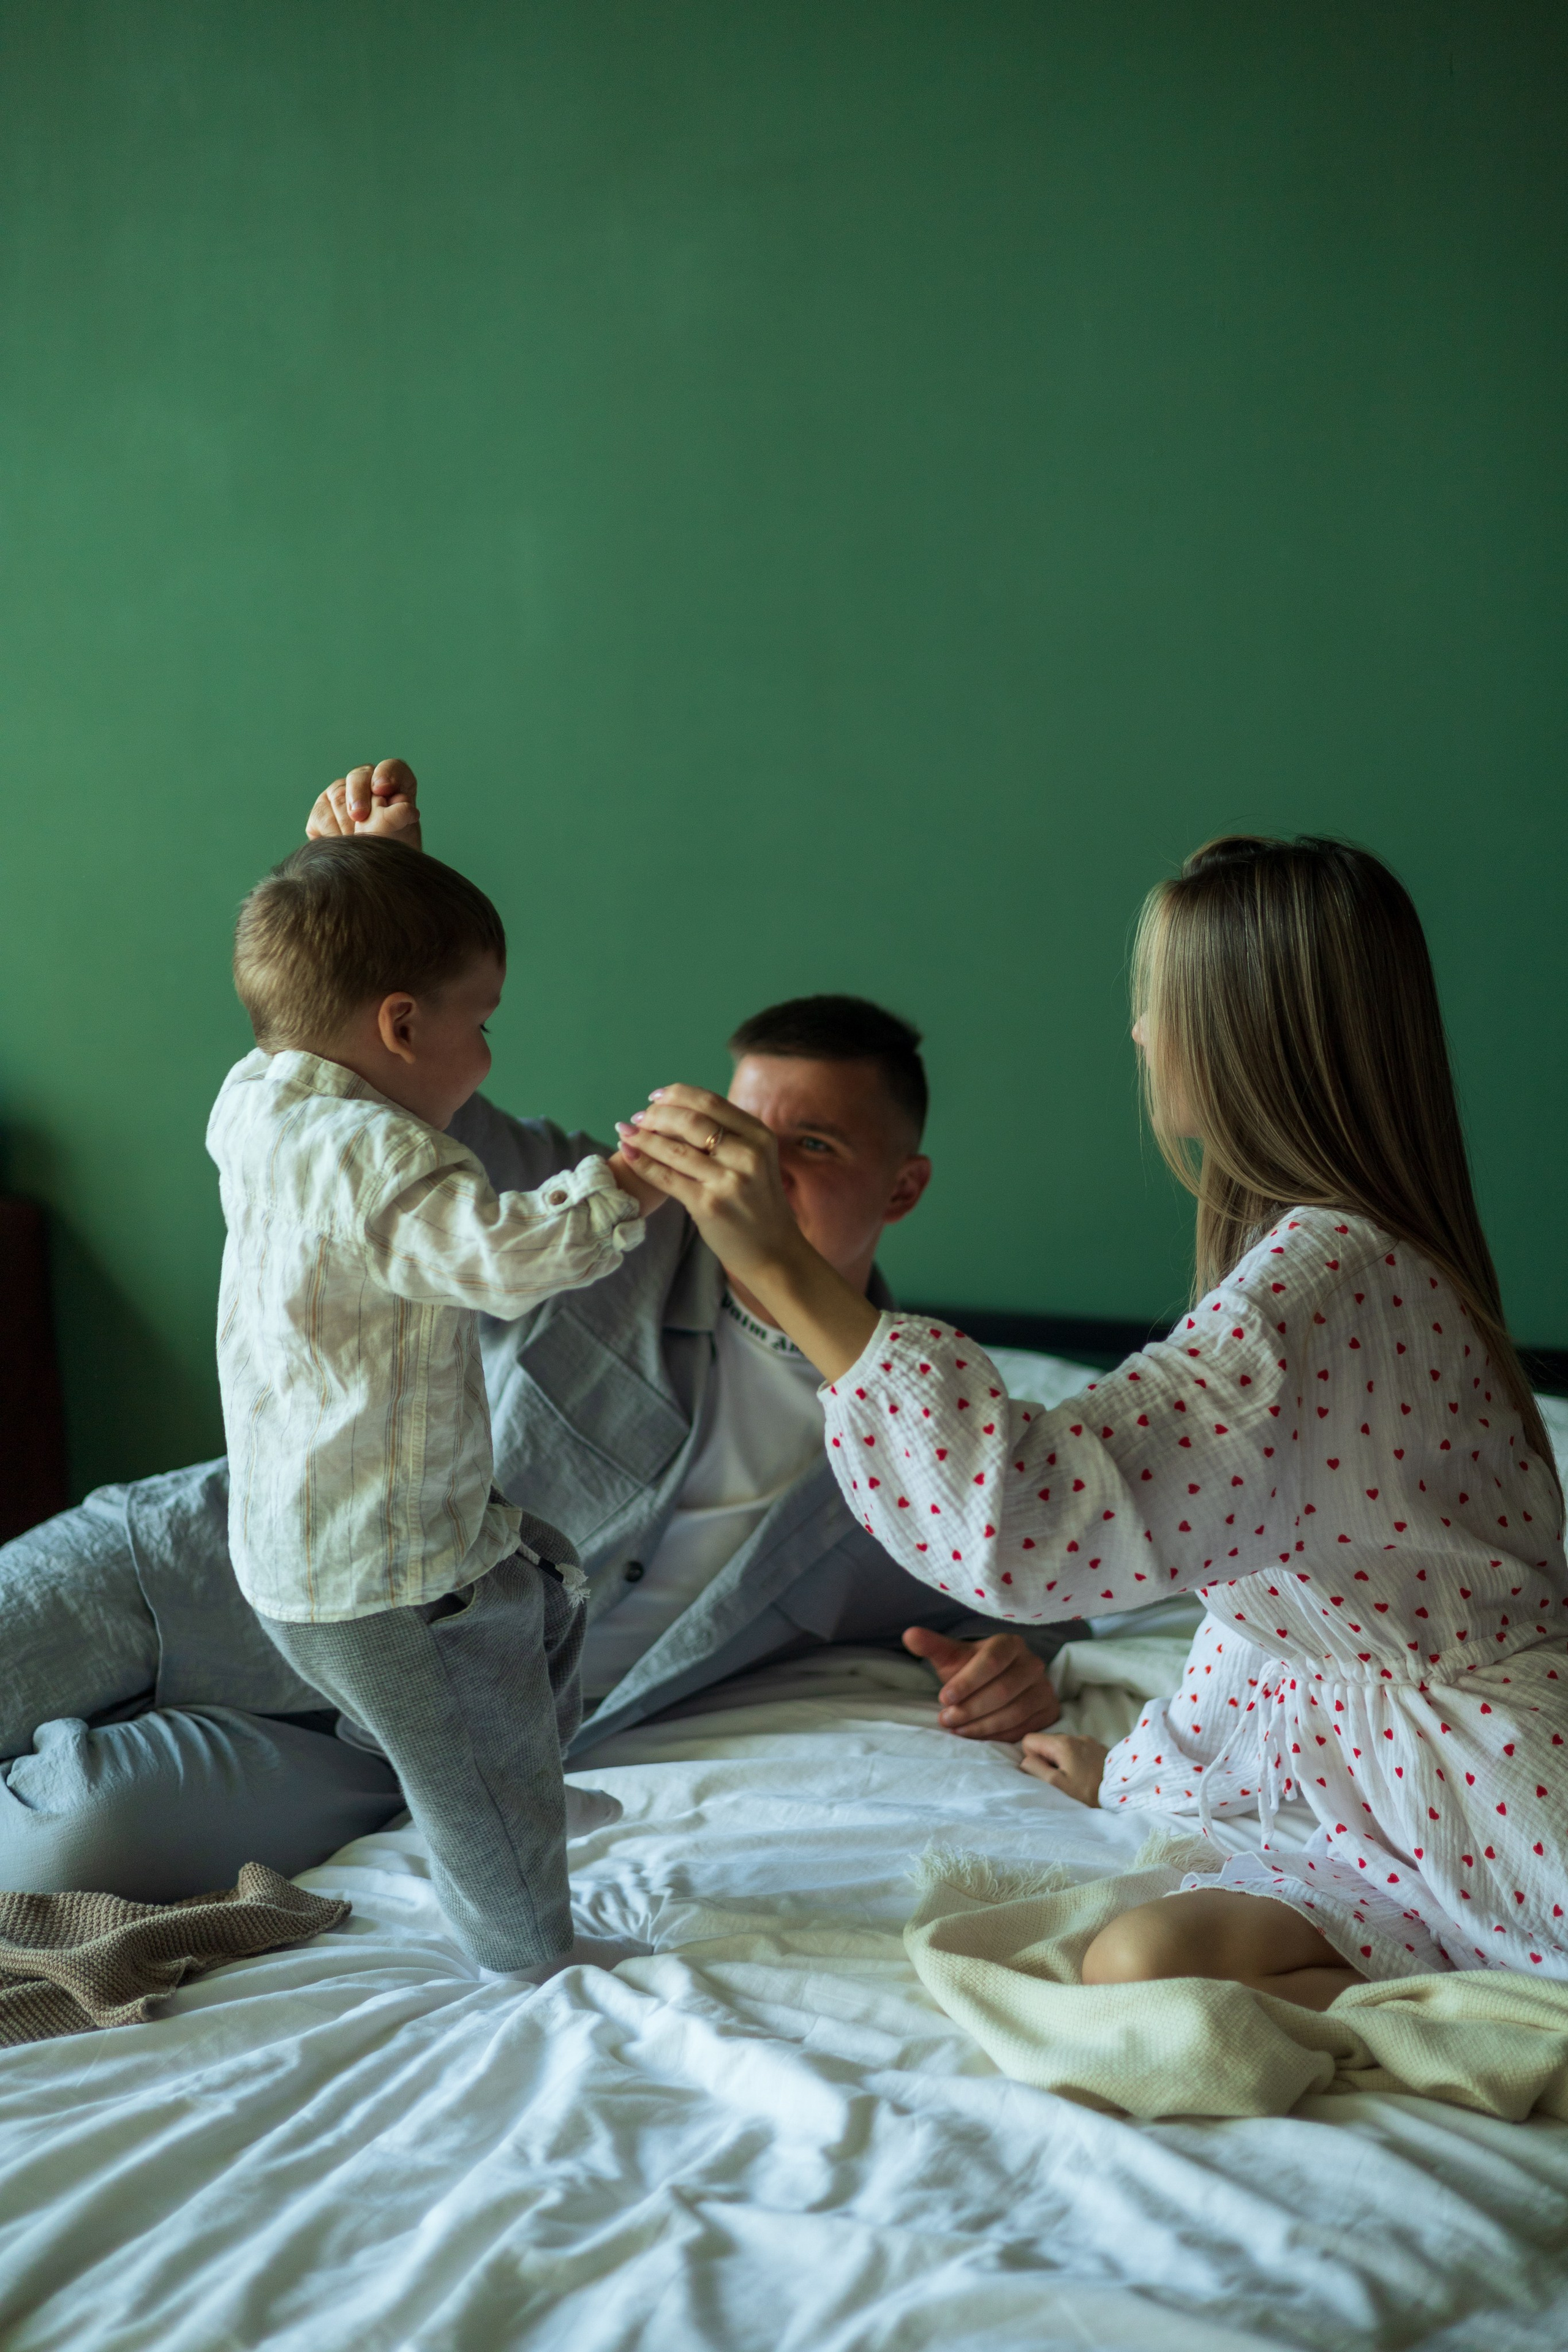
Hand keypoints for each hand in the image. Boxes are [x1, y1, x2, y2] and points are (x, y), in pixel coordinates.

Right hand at [306, 760, 421, 849]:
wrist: (376, 875)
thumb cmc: (394, 851)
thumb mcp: (403, 836)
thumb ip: (400, 818)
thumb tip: (402, 806)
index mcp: (394, 784)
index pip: (391, 768)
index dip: (386, 774)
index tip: (382, 789)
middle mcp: (366, 784)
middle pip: (358, 777)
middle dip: (358, 795)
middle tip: (359, 816)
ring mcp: (340, 795)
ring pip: (338, 795)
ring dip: (347, 822)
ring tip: (358, 841)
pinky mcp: (322, 811)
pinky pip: (322, 814)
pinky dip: (332, 832)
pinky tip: (343, 844)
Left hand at [615, 1084, 877, 1377]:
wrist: (774, 1252)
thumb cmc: (759, 1204)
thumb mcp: (757, 1161)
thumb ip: (729, 1136)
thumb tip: (679, 1111)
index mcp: (760, 1136)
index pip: (711, 1102)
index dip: (677, 1094)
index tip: (655, 1097)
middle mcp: (748, 1154)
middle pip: (691, 1121)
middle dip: (657, 1115)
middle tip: (638, 1118)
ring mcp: (729, 1180)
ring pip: (675, 1149)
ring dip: (644, 1137)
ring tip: (626, 1133)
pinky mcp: (709, 1205)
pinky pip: (667, 1177)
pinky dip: (643, 1163)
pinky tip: (629, 1154)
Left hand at [902, 1627, 1060, 1739]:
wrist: (997, 1685)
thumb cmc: (971, 1671)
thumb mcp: (951, 1657)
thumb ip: (932, 1646)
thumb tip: (909, 1635)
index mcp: (1010, 1644)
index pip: (992, 1661)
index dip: (967, 1682)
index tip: (943, 1698)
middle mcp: (1033, 1663)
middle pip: (1003, 1690)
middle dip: (970, 1708)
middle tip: (945, 1719)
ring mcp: (1044, 1687)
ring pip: (1014, 1711)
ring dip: (982, 1725)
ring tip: (957, 1729)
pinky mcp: (1049, 1710)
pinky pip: (1025, 1728)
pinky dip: (998, 1736)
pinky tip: (977, 1737)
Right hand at [1018, 1731, 1105, 1806]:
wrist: (1124, 1795)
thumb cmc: (1088, 1792)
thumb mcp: (1056, 1785)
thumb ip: (1035, 1769)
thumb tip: (1025, 1760)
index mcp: (1062, 1743)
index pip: (1030, 1740)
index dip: (1032, 1758)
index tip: (1045, 1773)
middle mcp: (1075, 1736)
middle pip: (1047, 1743)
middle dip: (1048, 1760)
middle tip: (1061, 1780)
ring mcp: (1090, 1741)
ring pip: (1063, 1747)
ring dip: (1063, 1761)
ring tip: (1075, 1779)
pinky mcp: (1100, 1749)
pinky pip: (1079, 1750)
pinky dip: (1077, 1761)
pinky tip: (1087, 1775)